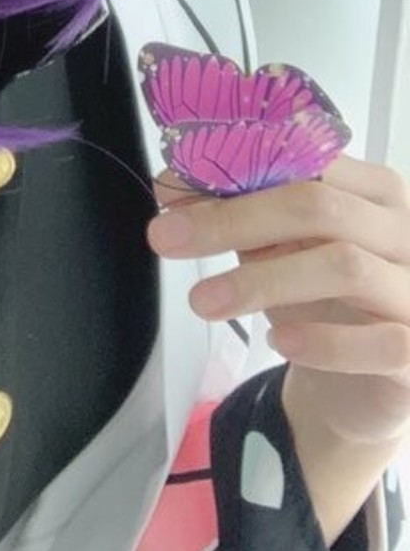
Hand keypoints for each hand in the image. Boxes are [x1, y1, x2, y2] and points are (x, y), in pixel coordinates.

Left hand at [147, 155, 409, 450]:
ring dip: (263, 280)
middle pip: (320, 207)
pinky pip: (382, 342)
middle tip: (165, 237)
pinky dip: (326, 342)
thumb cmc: (323, 302)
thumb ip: (237, 214)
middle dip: (234, 219)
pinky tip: (280, 341)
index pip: (309, 162)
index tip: (172, 194)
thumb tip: (168, 182)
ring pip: (345, 267)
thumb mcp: (277, 249)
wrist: (362, 388)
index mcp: (374, 192)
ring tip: (202, 299)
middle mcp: (406, 230)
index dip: (238, 171)